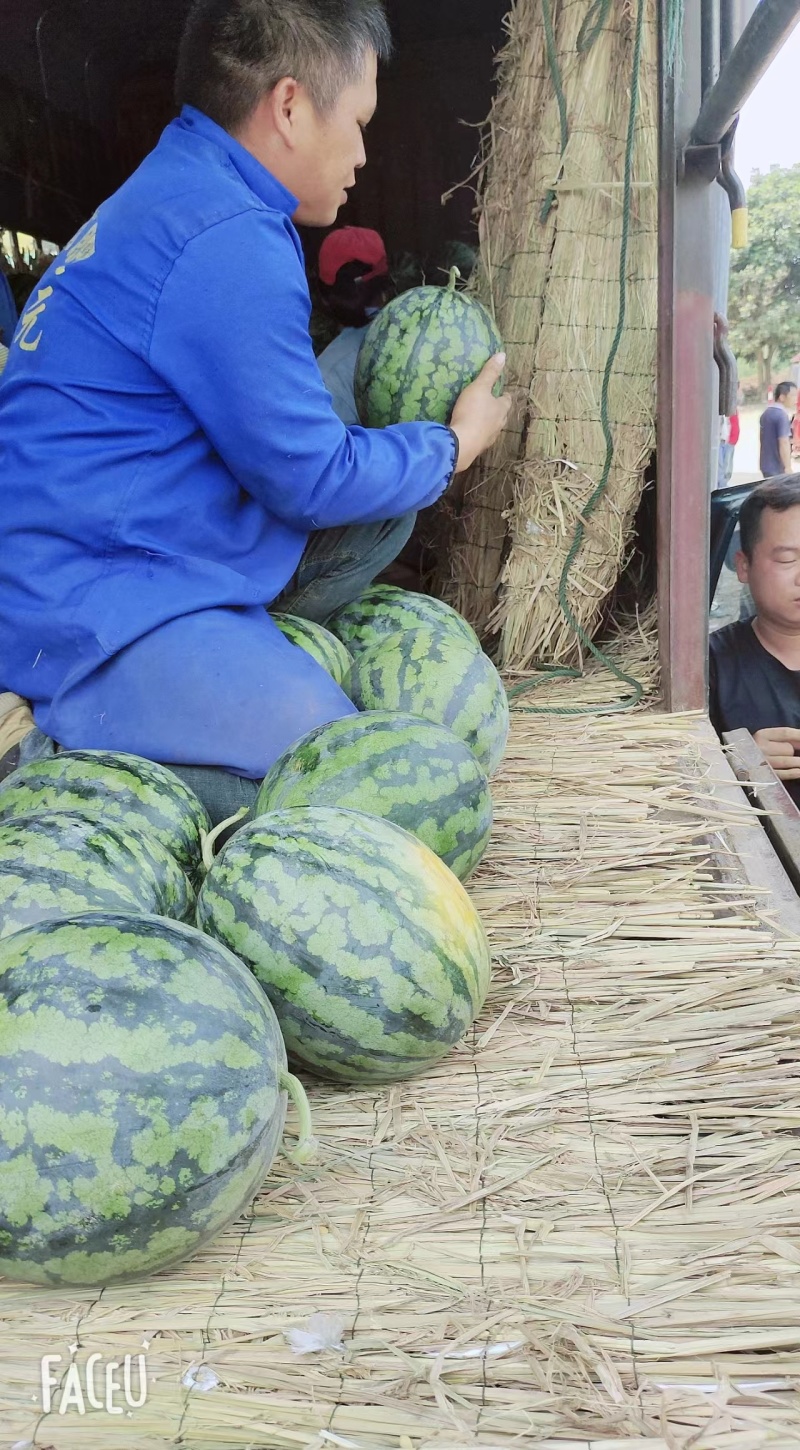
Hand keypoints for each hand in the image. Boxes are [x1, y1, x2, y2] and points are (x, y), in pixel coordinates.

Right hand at [450, 354, 511, 473]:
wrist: (461, 444)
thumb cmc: (472, 412)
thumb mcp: (479, 387)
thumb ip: (489, 373)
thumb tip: (502, 355)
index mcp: (501, 409)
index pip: (507, 400)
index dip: (504, 395)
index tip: (501, 392)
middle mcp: (498, 425)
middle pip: (501, 416)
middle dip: (497, 410)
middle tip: (490, 404)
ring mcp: (488, 439)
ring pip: (491, 429)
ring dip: (487, 424)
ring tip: (479, 419)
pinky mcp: (477, 448)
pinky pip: (479, 439)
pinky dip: (477, 434)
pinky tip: (469, 432)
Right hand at [753, 727, 799, 780]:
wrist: (740, 762)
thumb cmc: (760, 748)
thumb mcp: (770, 738)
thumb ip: (787, 737)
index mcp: (761, 735)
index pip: (786, 733)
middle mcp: (760, 748)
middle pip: (788, 749)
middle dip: (792, 751)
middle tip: (792, 754)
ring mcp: (761, 763)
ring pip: (787, 761)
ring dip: (797, 762)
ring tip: (799, 762)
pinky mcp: (764, 775)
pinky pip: (783, 774)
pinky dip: (794, 773)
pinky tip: (799, 771)